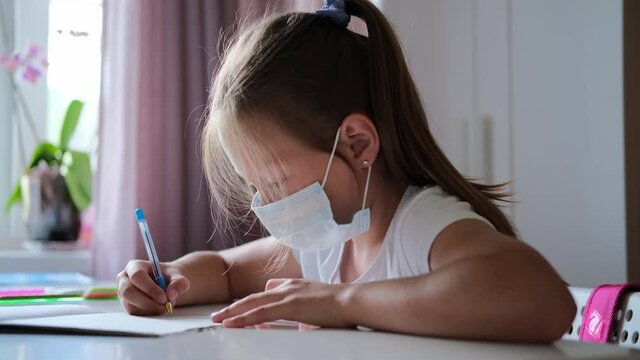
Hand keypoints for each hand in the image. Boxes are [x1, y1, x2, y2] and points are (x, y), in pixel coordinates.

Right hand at [116, 260, 189, 315]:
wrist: (166, 284)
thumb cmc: (169, 278)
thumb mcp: (177, 276)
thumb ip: (179, 283)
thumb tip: (171, 294)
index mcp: (135, 266)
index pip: (137, 276)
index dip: (150, 288)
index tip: (164, 298)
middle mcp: (124, 278)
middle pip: (128, 292)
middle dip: (148, 302)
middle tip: (165, 306)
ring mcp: (122, 292)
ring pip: (131, 305)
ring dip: (150, 309)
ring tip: (164, 307)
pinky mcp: (126, 304)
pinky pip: (134, 313)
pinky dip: (148, 313)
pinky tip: (158, 309)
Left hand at [210, 278, 353, 328]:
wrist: (352, 301)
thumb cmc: (340, 307)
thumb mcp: (318, 306)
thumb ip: (305, 311)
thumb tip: (301, 323)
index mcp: (294, 285)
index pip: (267, 292)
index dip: (251, 302)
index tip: (239, 310)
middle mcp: (288, 286)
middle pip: (254, 296)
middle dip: (234, 306)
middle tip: (218, 315)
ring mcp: (287, 294)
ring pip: (252, 303)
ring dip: (233, 312)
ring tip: (217, 319)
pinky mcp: (289, 305)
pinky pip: (260, 312)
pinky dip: (244, 318)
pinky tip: (232, 323)